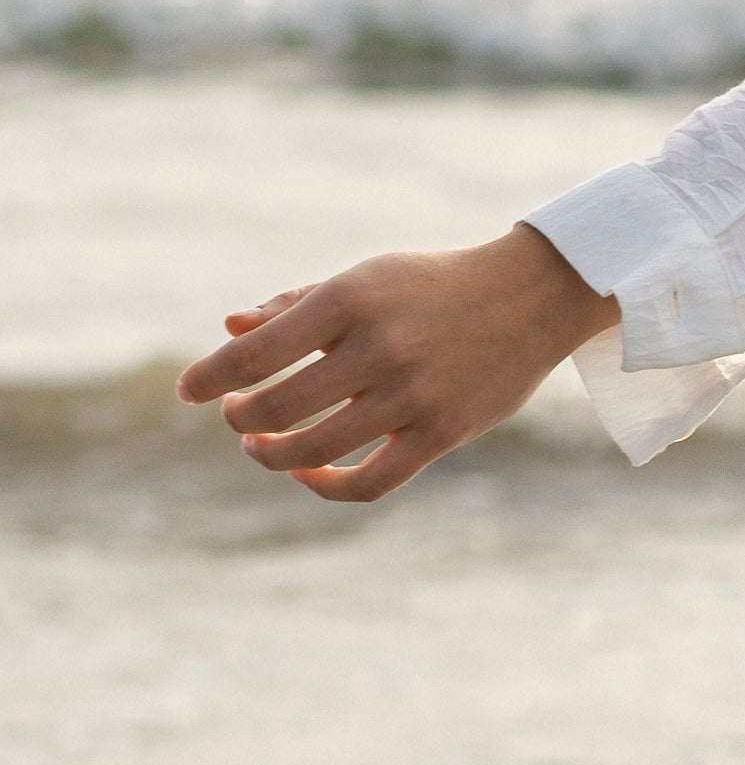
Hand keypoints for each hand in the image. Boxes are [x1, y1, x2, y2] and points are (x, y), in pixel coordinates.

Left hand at [173, 226, 620, 501]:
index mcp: (351, 300)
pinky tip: (310, 472)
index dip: (209, 378)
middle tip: (239, 415)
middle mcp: (380, 348)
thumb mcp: (366, 279)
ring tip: (262, 443)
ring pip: (315, 450)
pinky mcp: (442, 432)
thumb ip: (298, 305)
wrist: (536, 294)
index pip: (255, 353)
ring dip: (272, 453)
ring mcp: (413, 395)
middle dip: (241, 417)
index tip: (188, 391)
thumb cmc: (435, 284)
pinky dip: (327, 485)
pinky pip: (370, 482)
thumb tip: (231, 330)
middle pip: (277, 408)